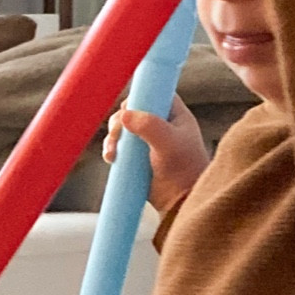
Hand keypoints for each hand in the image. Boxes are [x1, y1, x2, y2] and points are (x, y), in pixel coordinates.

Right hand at [104, 94, 208, 216]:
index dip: (140, 95)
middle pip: (133, 110)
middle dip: (120, 120)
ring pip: (123, 128)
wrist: (181, 202)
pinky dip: (112, 149)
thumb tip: (124, 114)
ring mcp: (148, 141)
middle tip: (117, 134)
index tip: (129, 107)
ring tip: (113, 152)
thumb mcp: (168, 144)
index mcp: (175, 115)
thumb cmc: (183, 170)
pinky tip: (111, 158)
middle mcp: (161, 124)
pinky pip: (120, 146)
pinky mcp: (137, 158)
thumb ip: (149, 126)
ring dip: (113, 137)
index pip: (156, 93)